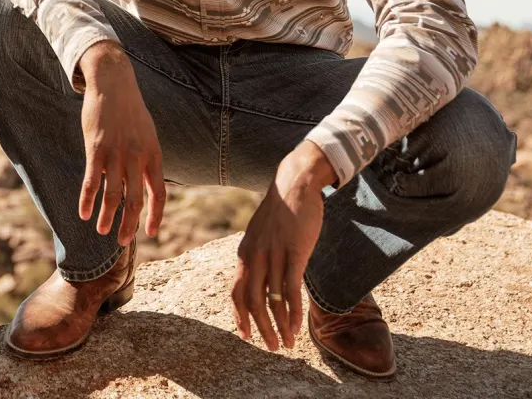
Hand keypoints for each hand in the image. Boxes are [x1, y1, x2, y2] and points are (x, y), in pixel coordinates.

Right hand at [77, 40, 166, 245]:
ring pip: (112, 195)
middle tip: (123, 243)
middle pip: (135, 200)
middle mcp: (137, 157)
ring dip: (107, 217)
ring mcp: (116, 154)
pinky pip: (91, 182)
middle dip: (129, 225)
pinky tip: (83, 213)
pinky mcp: (96, 150)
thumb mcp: (148, 134)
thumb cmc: (131, 111)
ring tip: (102, 231)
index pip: (159, 193)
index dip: (156, 215)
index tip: (152, 233)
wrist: (114, 84)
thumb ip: (148, 159)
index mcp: (153, 154)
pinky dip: (87, 200)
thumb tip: (148, 184)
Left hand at [231, 141, 335, 350]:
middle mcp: (255, 256)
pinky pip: (291, 290)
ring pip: (272, 300)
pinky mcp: (294, 252)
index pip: (236, 292)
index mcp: (244, 253)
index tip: (246, 336)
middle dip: (260, 328)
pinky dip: (292, 313)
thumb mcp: (260, 234)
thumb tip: (259, 279)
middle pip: (252, 302)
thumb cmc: (280, 211)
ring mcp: (274, 255)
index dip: (239, 316)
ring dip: (278, 326)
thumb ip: (257, 256)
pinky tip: (296, 327)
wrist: (295, 184)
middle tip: (270, 346)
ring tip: (286, 343)